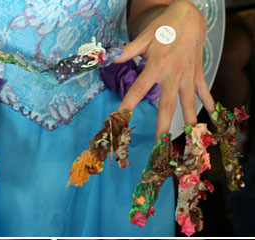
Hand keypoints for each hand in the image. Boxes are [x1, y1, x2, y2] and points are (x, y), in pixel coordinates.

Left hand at [115, 0, 215, 140]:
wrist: (191, 14)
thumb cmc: (165, 26)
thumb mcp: (145, 37)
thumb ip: (127, 51)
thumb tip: (109, 58)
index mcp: (157, 65)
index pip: (138, 90)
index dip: (127, 106)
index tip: (119, 121)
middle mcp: (174, 74)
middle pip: (167, 105)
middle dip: (163, 126)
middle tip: (159, 145)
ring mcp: (188, 75)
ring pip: (188, 102)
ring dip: (189, 121)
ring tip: (190, 140)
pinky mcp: (198, 73)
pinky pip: (203, 91)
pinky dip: (209, 103)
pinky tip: (211, 118)